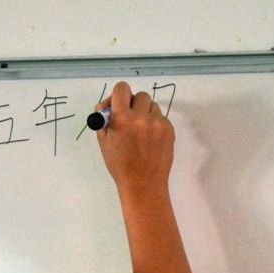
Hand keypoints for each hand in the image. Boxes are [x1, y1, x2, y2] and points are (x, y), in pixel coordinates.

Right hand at [94, 81, 174, 195]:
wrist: (143, 183)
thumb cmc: (120, 165)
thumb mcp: (105, 143)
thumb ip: (105, 121)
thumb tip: (106, 106)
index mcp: (121, 119)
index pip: (122, 88)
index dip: (118, 94)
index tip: (117, 103)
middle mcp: (140, 117)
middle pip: (140, 95)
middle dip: (133, 104)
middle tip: (129, 118)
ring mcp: (157, 122)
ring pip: (152, 105)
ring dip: (145, 113)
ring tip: (141, 131)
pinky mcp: (169, 129)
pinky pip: (161, 117)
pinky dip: (155, 124)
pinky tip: (150, 139)